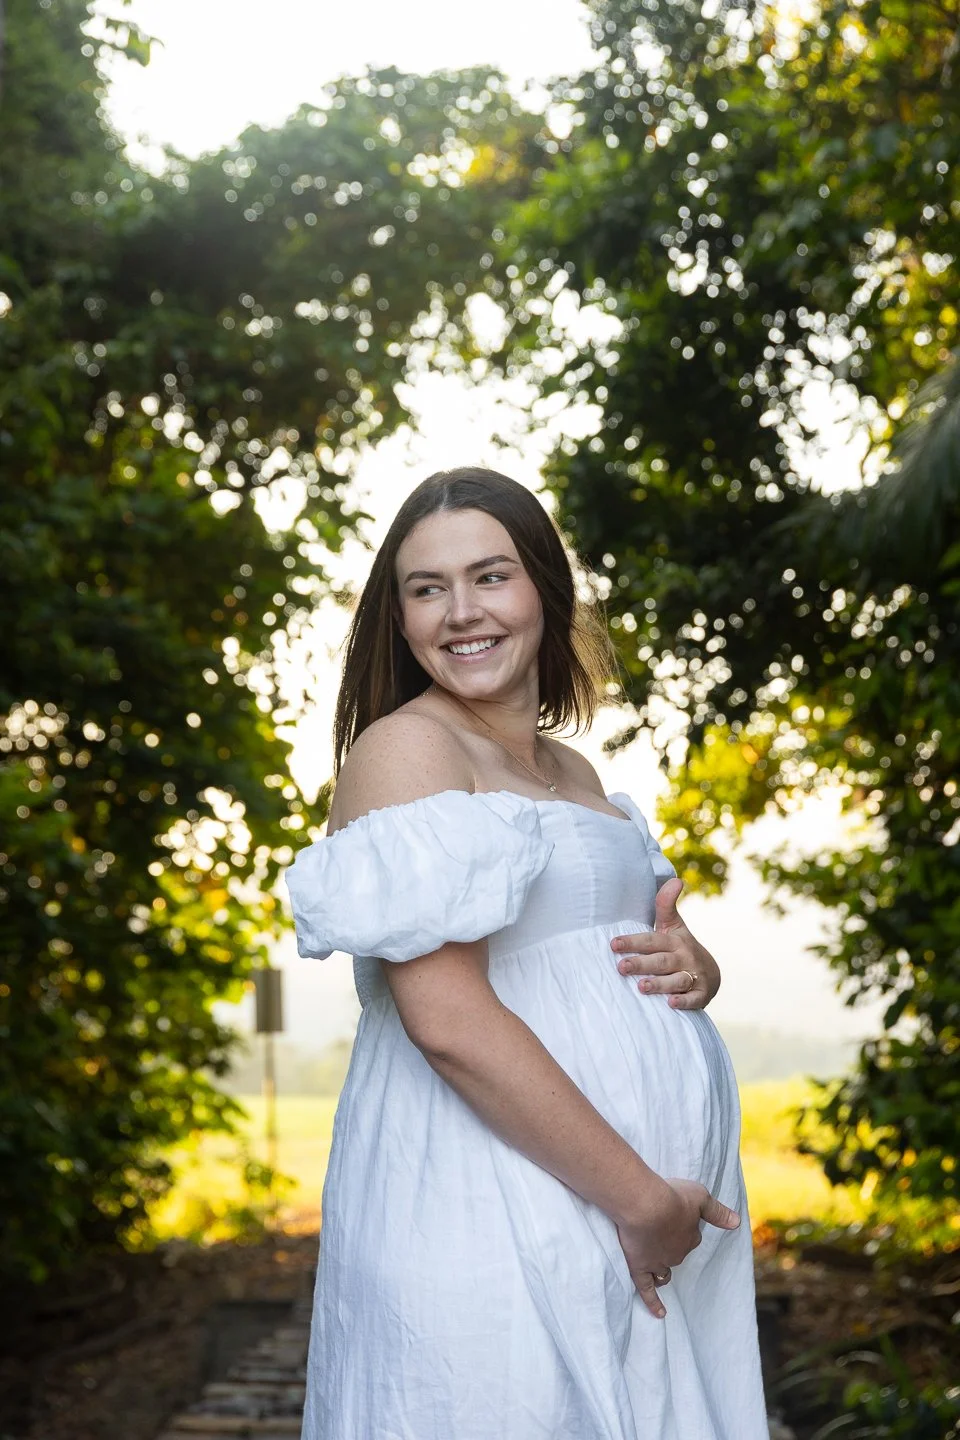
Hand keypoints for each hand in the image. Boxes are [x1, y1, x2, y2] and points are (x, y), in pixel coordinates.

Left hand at [611, 878, 720, 1009]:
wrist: (710, 973)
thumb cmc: (681, 947)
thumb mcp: (674, 926)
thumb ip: (665, 905)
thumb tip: (675, 879)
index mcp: (674, 940)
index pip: (651, 940)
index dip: (633, 941)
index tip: (613, 943)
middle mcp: (684, 957)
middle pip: (661, 961)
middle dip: (641, 964)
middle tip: (621, 967)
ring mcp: (694, 976)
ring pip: (676, 980)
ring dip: (659, 984)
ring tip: (641, 987)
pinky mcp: (701, 995)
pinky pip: (693, 999)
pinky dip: (683, 1002)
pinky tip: (671, 1003)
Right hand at [616, 1178, 739, 1318]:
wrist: (646, 1205)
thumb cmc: (673, 1197)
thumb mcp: (701, 1196)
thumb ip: (718, 1211)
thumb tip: (737, 1223)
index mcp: (691, 1237)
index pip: (692, 1237)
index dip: (685, 1228)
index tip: (676, 1218)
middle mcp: (677, 1254)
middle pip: (677, 1254)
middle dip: (672, 1247)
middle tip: (662, 1233)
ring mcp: (658, 1263)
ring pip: (664, 1273)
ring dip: (664, 1273)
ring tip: (661, 1272)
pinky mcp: (639, 1268)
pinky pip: (646, 1290)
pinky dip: (653, 1303)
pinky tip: (660, 1314)